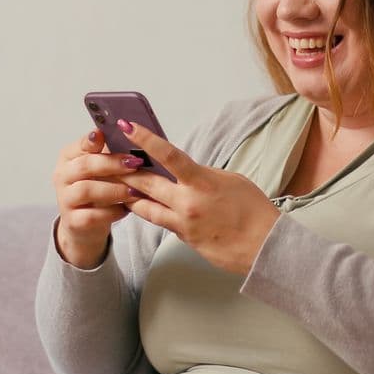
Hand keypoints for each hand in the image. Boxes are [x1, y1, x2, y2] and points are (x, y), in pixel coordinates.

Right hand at [51, 129, 144, 268]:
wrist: (85, 224)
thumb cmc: (98, 188)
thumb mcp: (102, 168)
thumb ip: (110, 151)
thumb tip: (131, 132)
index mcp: (69, 157)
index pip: (80, 145)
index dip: (95, 141)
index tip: (110, 136)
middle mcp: (63, 176)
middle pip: (84, 165)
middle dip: (112, 164)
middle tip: (135, 164)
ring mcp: (65, 199)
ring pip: (87, 190)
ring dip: (114, 189)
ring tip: (134, 191)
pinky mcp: (73, 221)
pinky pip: (92, 216)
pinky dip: (112, 212)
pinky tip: (126, 210)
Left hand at [113, 119, 280, 274]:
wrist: (264, 246)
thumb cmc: (253, 210)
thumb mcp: (231, 180)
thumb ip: (203, 175)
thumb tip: (185, 172)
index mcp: (202, 182)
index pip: (168, 155)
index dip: (145, 138)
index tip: (127, 126)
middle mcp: (188, 202)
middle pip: (146, 182)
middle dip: (125, 169)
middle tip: (108, 158)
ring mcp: (183, 222)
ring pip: (144, 206)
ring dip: (129, 194)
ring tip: (114, 184)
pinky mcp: (183, 238)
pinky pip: (159, 222)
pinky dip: (147, 211)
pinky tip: (138, 205)